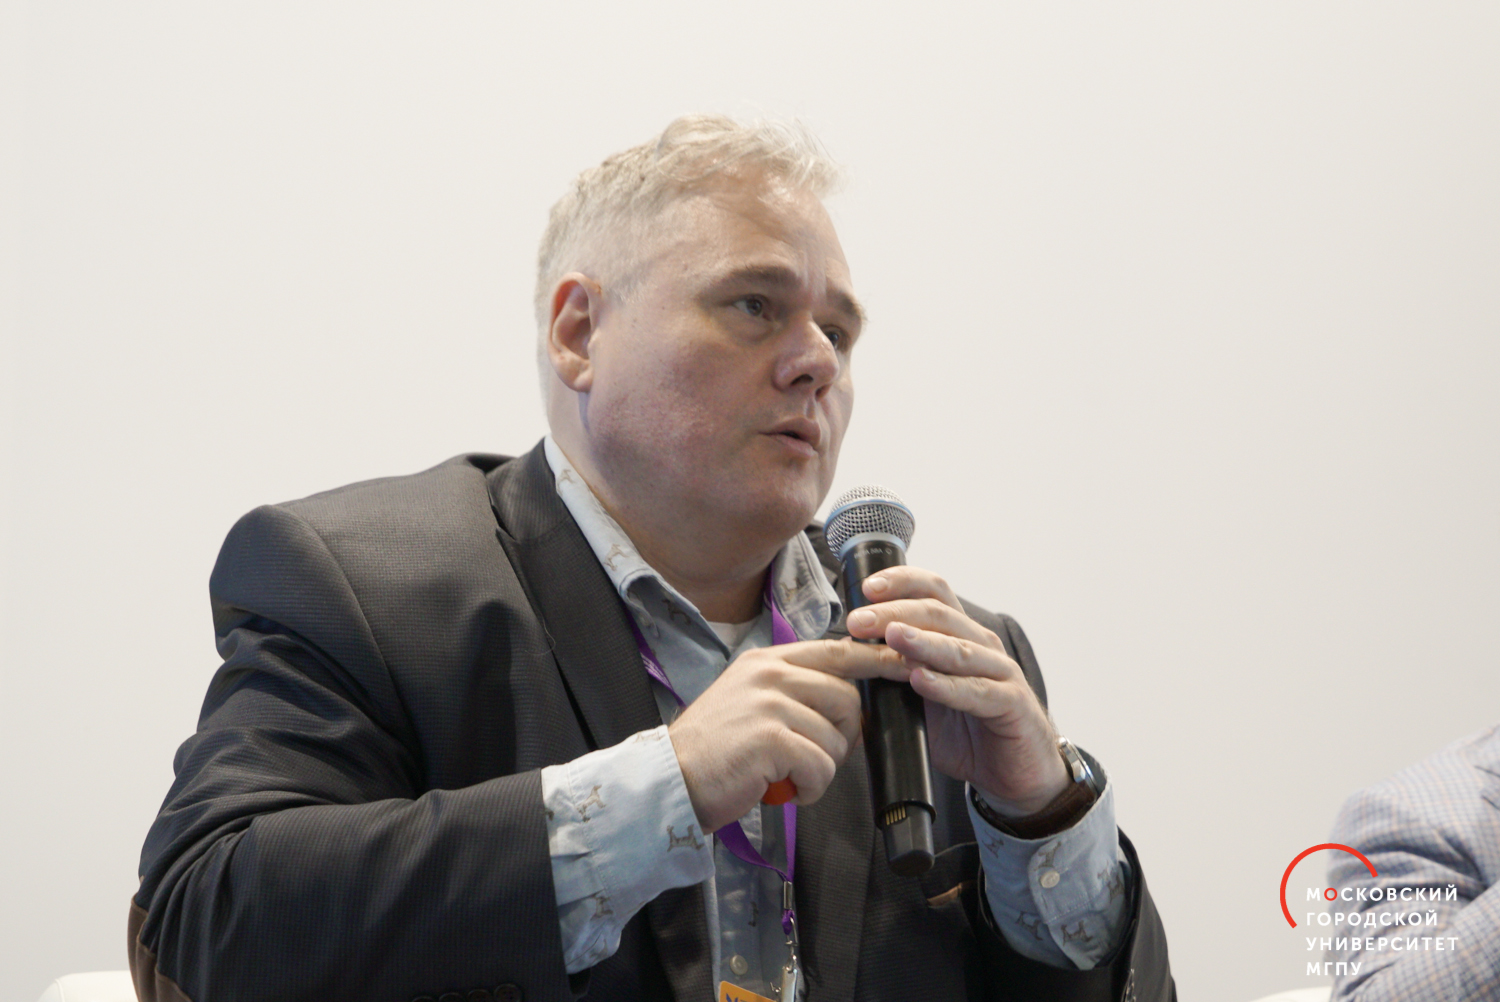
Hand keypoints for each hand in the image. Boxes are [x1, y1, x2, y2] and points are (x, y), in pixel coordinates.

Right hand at [669, 638, 910, 832]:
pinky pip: (821, 765)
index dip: (875, 659)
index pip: (836, 650)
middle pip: (846, 696)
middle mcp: (769, 674)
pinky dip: (811, 787)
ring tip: (789, 775)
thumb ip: (793, 690)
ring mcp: (769, 704)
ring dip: (821, 768)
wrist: (672, 780)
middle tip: (814, 757)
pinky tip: (785, 788)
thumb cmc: (715, 750)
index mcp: (767, 661)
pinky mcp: (770, 738)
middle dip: (843, 736)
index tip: (902, 664)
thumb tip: (847, 698)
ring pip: (835, 737)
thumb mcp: (752, 701)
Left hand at [844, 567, 1069, 815]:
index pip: (933, 593)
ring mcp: (1000, 673)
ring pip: (958, 648)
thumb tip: (848, 659)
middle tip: (860, 620)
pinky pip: (977, 691)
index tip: (867, 587)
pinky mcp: (1012, 704)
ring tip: (891, 637)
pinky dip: (947, 686)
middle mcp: (982, 646)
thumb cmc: (970, 731)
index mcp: (960, 635)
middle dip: (895, 613)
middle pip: (938, 614)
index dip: (901, 583)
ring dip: (921, 641)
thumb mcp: (923, 699)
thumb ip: (895, 677)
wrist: (1018, 772)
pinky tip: (921, 680)